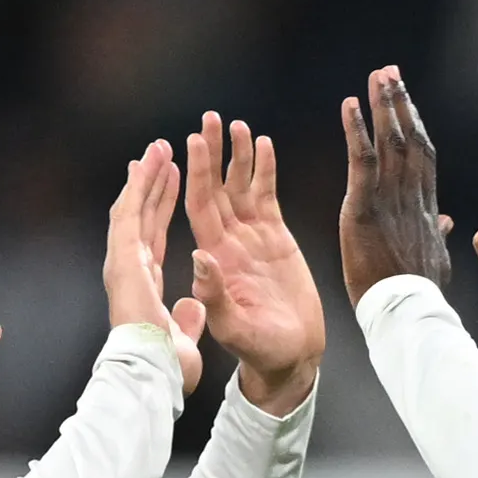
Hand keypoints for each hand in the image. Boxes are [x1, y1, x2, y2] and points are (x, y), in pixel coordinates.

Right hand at [100, 138, 208, 392]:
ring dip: (144, 177)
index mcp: (143, 283)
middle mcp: (130, 268)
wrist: (153, 374)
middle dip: (150, 183)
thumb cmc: (167, 368)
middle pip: (141, 215)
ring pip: (133, 207)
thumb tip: (193, 307)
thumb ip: (188, 318)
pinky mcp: (122, 258)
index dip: (159, 208)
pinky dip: (139, 186)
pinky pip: (131, 212)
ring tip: (156, 148)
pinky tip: (149, 162)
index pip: (152, 235)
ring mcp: (122, 262)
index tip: (169, 183)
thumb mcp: (185, 338)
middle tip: (159, 154)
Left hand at [181, 111, 323, 414]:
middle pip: (213, 188)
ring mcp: (249, 240)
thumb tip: (201, 259)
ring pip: (238, 187)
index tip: (188, 143)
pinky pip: (265, 197)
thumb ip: (217, 297)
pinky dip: (263, 171)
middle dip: (210, 153)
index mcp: (211, 261)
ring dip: (235, 156)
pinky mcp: (274, 239)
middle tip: (208, 118)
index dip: (192, 174)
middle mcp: (226, 244)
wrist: (289, 359)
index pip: (196, 208)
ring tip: (235, 124)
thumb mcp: (233, 329)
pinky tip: (262, 145)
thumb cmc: (258, 351)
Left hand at [334, 65, 454, 300]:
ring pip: (390, 143)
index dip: (416, 126)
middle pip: (410, 140)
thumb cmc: (420, 299)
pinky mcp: (365, 210)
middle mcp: (412, 198)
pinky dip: (356, 131)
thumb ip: (438, 238)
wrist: (410, 316)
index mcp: (426, 211)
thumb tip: (446, 221)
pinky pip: (362, 162)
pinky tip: (350, 106)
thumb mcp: (436, 264)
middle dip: (400, 104)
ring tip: (378, 76)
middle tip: (390, 73)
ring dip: (384, 106)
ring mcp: (390, 202)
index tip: (408, 101)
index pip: (422, 159)